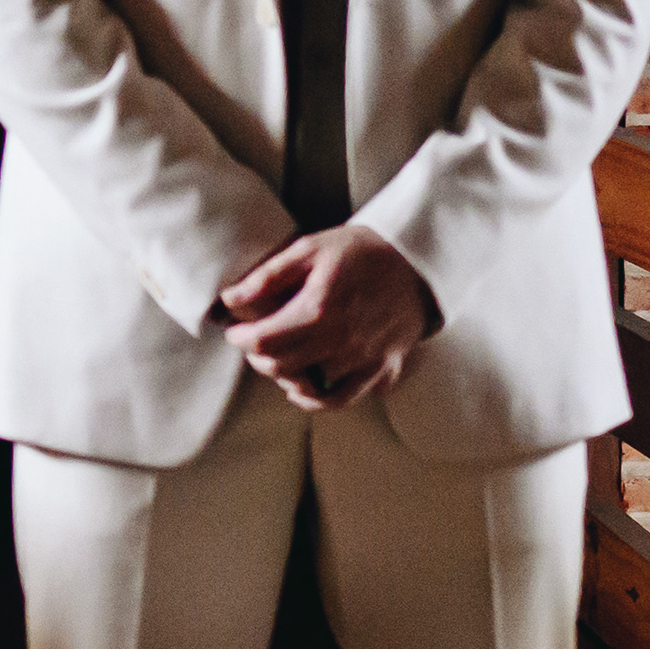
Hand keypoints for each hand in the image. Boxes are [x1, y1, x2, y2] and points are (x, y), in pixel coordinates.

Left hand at [218, 225, 438, 412]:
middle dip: (257, 356)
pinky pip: (342, 399)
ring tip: (277, 359)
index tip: (235, 329)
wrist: (419, 261)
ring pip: (307, 388)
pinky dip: (317, 400)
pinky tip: (303, 389)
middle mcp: (340, 341)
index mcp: (319, 310)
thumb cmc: (363, 251)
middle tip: (254, 341)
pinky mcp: (381, 370)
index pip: (263, 340)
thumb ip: (268, 276)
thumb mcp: (311, 248)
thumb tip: (230, 299)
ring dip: (284, 377)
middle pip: (280, 366)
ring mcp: (363, 360)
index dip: (240, 338)